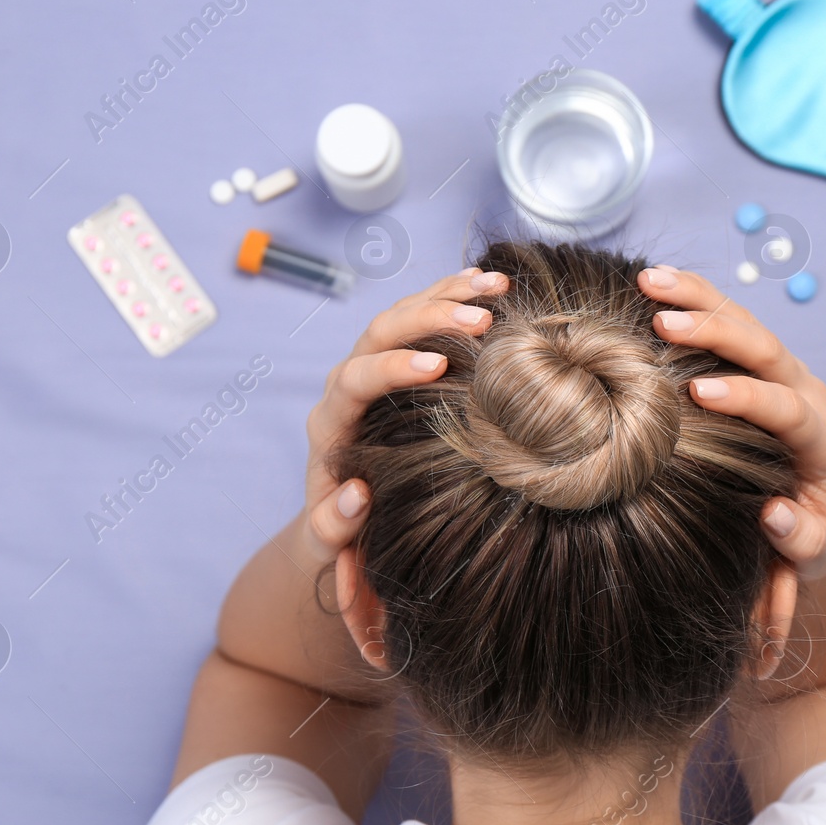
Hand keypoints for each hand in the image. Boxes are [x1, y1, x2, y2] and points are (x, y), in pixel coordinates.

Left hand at [302, 268, 509, 562]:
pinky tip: (492, 284)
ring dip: (448, 294)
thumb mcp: (329, 539)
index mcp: (332, 420)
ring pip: (403, 312)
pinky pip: (422, 314)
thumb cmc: (337, 531)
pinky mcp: (398, 357)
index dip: (393, 368)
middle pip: (380, 332)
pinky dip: (453, 295)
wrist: (337, 514)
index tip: (438, 366)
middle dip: (430, 318)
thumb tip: (355, 496)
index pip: (355, 379)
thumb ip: (334, 525)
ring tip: (497, 287)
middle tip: (482, 319)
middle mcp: (349, 382)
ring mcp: (373, 363)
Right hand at [637, 266, 825, 579]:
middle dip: (717, 331)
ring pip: (746, 322)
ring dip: (699, 298)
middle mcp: (808, 396)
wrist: (806, 519)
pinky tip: (655, 280)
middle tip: (664, 323)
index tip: (699, 391)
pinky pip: (730, 319)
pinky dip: (695, 297)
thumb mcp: (810, 557)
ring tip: (650, 281)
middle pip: (768, 350)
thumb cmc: (800, 542)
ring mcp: (784, 373)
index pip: (789, 409)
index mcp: (822, 442)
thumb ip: (802, 544)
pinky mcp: (760, 362)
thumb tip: (775, 515)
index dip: (748, 396)